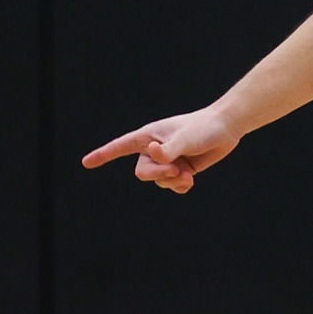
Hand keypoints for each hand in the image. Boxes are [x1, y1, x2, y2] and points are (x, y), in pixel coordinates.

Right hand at [81, 107, 241, 194]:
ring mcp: (167, 161)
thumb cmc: (203, 128)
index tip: (86, 163)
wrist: (226, 128)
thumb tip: (153, 154)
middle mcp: (154, 150)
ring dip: (173, 181)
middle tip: (176, 170)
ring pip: (159, 181)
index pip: (120, 147)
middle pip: (142, 173)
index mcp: (148, 137)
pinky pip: (173, 186)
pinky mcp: (181, 169)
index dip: (103, 155)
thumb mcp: (185, 138)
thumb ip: (168, 150)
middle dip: (158, 175)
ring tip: (187, 172)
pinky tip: (190, 179)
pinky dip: (180, 186)